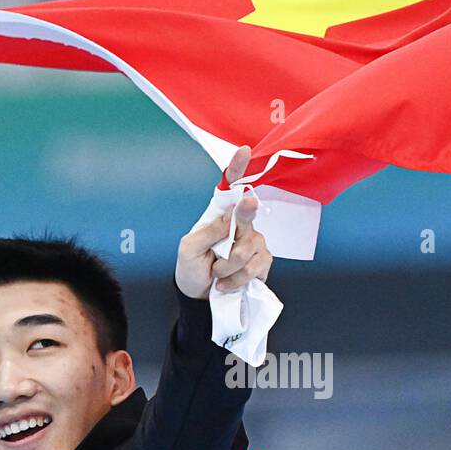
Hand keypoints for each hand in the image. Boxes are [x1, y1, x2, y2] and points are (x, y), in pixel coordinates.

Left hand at [175, 145, 273, 299]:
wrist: (199, 298)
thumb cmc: (190, 269)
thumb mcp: (189, 249)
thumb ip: (209, 231)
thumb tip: (230, 216)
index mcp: (219, 216)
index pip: (230, 188)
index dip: (238, 169)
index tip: (244, 151)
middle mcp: (240, 225)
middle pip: (247, 214)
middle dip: (239, 226)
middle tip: (222, 249)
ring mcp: (254, 243)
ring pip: (248, 248)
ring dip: (228, 267)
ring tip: (217, 274)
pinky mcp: (262, 262)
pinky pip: (256, 266)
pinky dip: (238, 279)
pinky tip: (227, 283)